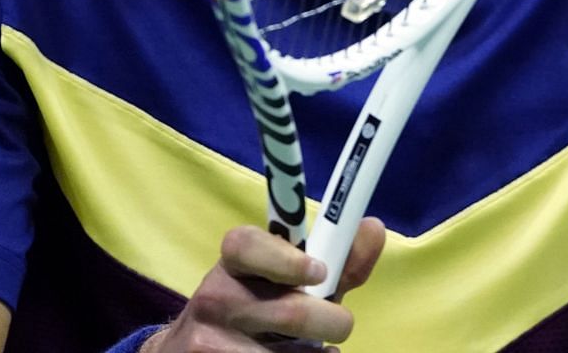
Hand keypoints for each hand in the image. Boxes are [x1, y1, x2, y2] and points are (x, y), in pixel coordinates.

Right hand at [145, 220, 386, 351]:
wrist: (194, 347)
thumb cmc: (259, 306)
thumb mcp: (291, 280)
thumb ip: (337, 260)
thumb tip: (373, 228)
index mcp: (234, 260)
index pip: (247, 245)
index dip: (285, 258)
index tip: (319, 271)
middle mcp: (215, 295)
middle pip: (290, 313)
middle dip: (332, 321)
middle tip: (340, 325)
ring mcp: (207, 340)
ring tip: (312, 349)